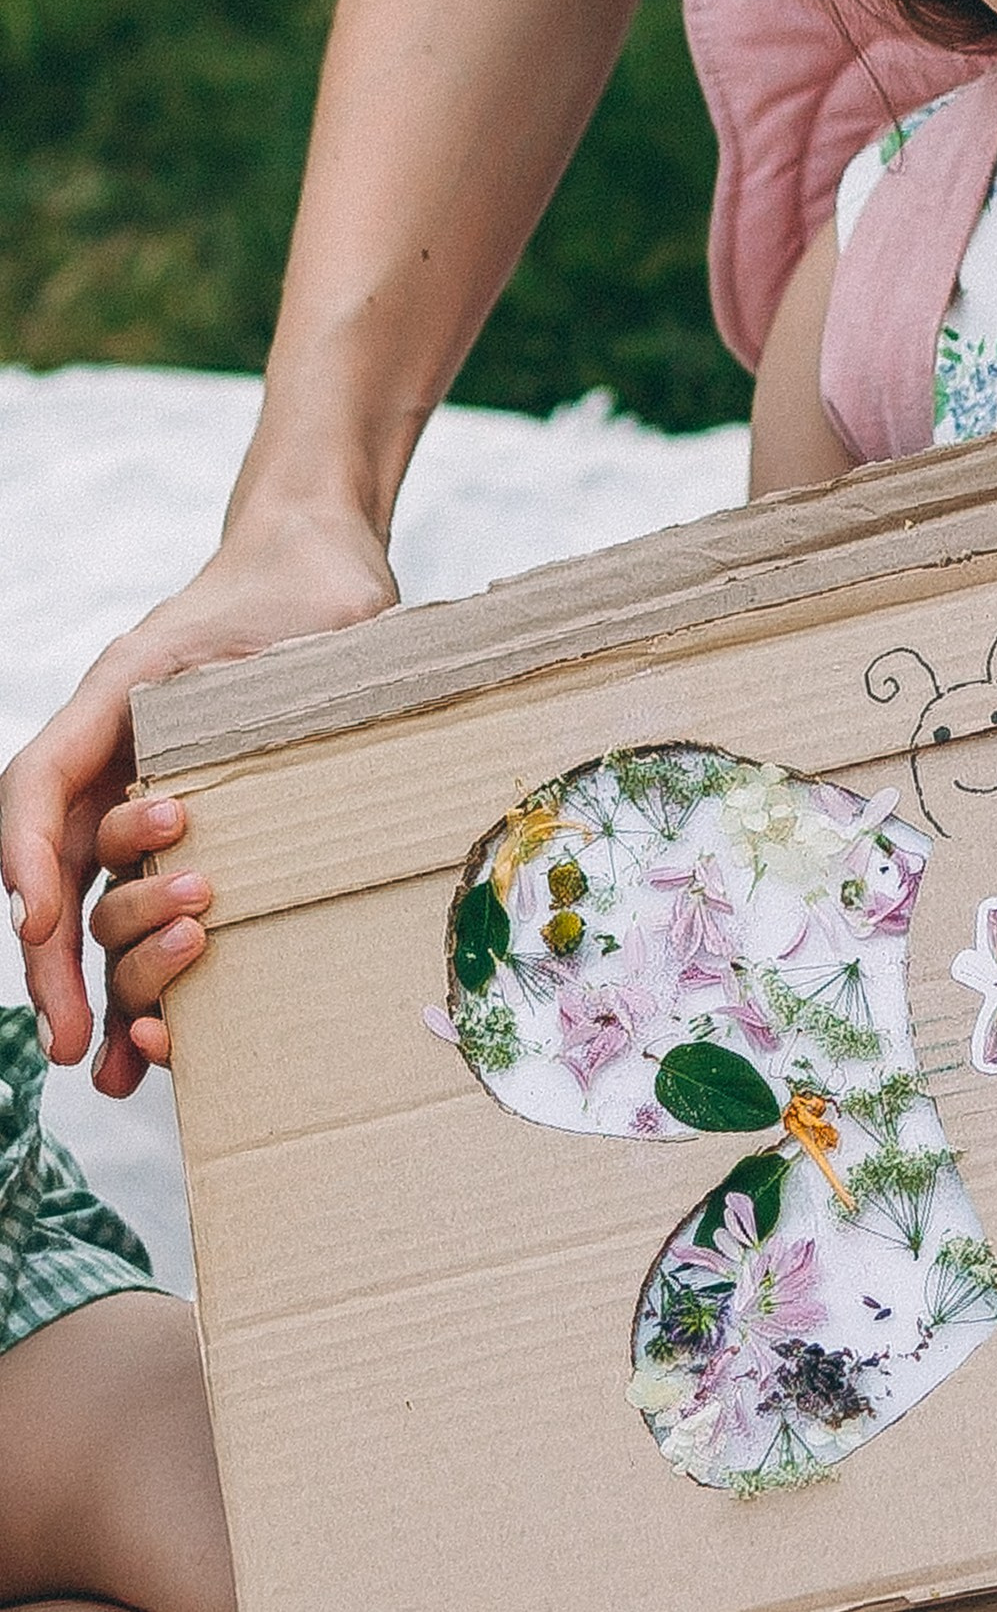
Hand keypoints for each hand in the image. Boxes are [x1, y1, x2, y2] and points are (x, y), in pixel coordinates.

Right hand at [2, 504, 395, 1089]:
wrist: (321, 581)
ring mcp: (153, 817)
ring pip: (100, 915)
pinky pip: (148, 930)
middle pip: (55, 878)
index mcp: (113, 715)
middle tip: (81, 1032)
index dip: (27, 860)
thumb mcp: (262, 628)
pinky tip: (140, 1061)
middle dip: (61, 964)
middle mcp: (119, 773)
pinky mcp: (201, 849)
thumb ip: (240, 685)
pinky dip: (139, 997)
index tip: (44, 923)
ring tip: (155, 1024)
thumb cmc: (285, 599)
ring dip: (116, 977)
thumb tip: (228, 774)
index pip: (39, 789)